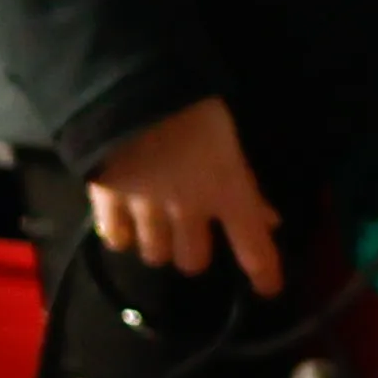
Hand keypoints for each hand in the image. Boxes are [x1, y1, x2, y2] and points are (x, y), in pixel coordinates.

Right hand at [86, 97, 284, 296]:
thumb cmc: (190, 102)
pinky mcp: (107, 201)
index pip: (253, 246)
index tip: (268, 289)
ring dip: (158, 243)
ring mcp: (145, 209)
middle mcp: (188, 210)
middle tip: (188, 233)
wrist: (128, 88)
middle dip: (192, 250)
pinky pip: (115, 238)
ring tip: (153, 225)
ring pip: (154, 254)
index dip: (264, 272)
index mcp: (227, 190)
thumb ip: (245, 186)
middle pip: (193, 261)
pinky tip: (122, 222)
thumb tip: (269, 219)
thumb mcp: (228, 139)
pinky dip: (121, 234)